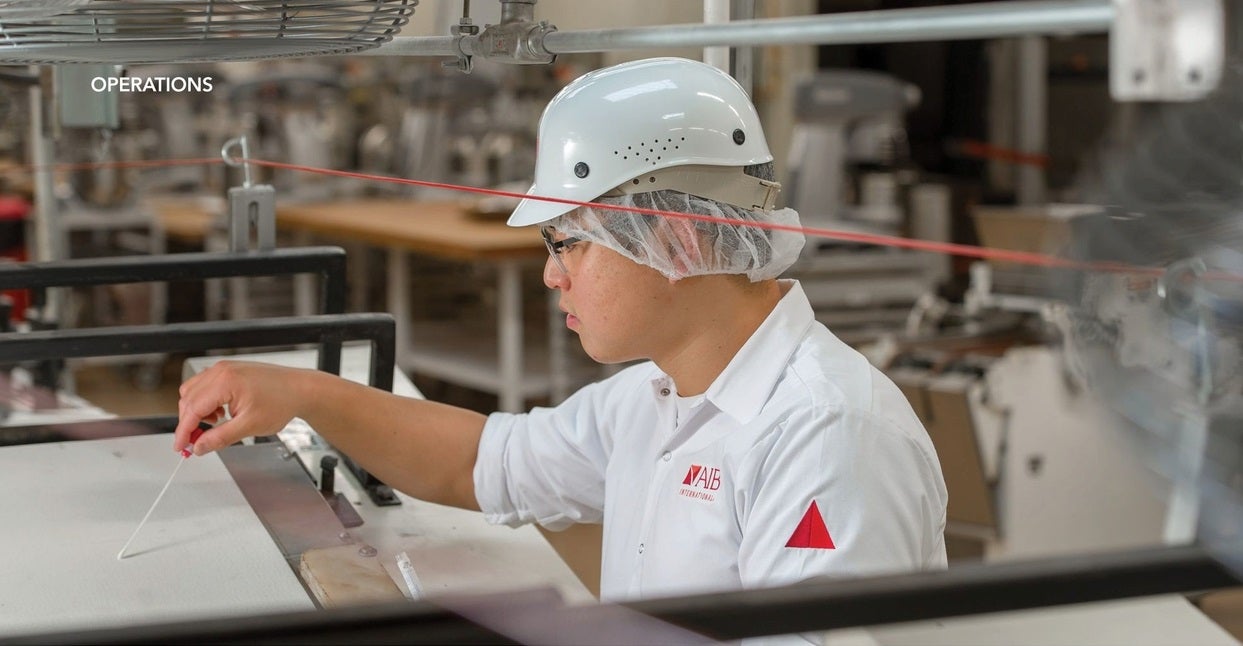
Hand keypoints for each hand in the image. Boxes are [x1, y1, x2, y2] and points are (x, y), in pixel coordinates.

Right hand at [173, 360, 311, 455]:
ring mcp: (225, 368)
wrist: (300, 389)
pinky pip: (205, 386)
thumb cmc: (282, 401)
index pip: (192, 409)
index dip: (183, 431)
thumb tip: (199, 447)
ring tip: (217, 424)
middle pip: (188, 399)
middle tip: (198, 441)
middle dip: (189, 422)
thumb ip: (220, 438)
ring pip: (193, 391)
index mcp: (225, 381)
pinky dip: (206, 402)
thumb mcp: (249, 426)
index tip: (181, 447)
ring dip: (197, 411)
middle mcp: (221, 370)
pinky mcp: (229, 370)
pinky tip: (222, 413)